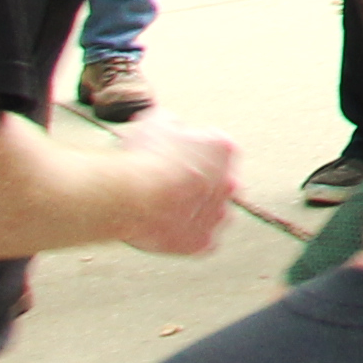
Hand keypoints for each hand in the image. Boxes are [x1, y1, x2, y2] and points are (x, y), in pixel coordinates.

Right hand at [114, 122, 238, 254]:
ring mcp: (218, 214)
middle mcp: (229, 182)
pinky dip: (188, 236)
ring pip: (213, 212)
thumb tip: (170, 123)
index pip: (214, 147)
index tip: (173, 156)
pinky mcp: (203, 241)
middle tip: (170, 184)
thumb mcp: (155, 122)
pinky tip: (168, 229)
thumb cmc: (144, 159)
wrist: (133, 196)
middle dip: (198, 182)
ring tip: (168, 209)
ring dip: (196, 210)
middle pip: (218, 181)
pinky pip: (201, 240)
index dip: (190, 151)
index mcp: (223, 149)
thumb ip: (170, 122)